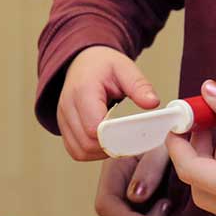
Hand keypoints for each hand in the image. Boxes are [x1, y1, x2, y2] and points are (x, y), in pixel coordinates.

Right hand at [57, 46, 159, 161]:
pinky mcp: (64, 127)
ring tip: (117, 142)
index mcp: (83, 90)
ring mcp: (63, 118)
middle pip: (87, 143)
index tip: (132, 134)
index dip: (114, 136)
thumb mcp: (125, 68)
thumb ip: (139, 85)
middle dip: (110, 147)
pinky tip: (105, 144)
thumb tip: (153, 102)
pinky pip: (75, 150)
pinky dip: (91, 152)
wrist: (83, 62)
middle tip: (130, 141)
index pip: (93, 127)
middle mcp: (68, 106)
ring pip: (80, 151)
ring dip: (100, 153)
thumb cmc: (102, 65)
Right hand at [93, 147, 173, 215]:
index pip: (106, 206)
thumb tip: (135, 197)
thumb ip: (149, 169)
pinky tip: (169, 212)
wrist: (183, 145)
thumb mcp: (160, 148)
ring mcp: (127, 209)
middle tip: (166, 206)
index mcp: (113, 173)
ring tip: (168, 206)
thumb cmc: (170, 142)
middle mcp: (116, 195)